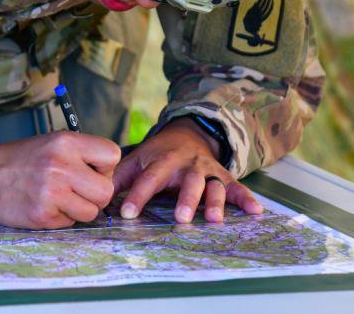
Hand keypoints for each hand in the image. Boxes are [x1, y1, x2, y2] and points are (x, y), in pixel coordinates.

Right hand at [0, 132, 119, 228]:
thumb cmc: (20, 159)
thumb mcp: (51, 143)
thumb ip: (81, 154)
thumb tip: (110, 173)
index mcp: (66, 142)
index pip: (112, 155)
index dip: (105, 167)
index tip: (91, 170)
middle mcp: (62, 166)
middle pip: (106, 190)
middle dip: (96, 194)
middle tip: (78, 190)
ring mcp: (52, 192)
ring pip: (91, 212)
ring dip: (79, 209)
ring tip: (60, 198)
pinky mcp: (43, 215)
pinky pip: (70, 223)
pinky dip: (61, 217)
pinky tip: (45, 205)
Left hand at [113, 117, 262, 222]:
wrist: (187, 134)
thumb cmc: (158, 153)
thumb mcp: (136, 159)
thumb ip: (119, 177)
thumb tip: (97, 196)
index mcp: (162, 160)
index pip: (148, 179)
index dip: (138, 196)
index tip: (127, 213)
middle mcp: (187, 165)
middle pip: (188, 182)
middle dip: (185, 200)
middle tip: (181, 219)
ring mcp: (207, 170)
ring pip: (213, 185)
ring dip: (215, 202)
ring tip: (215, 220)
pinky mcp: (223, 176)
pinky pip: (237, 187)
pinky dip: (247, 198)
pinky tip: (257, 211)